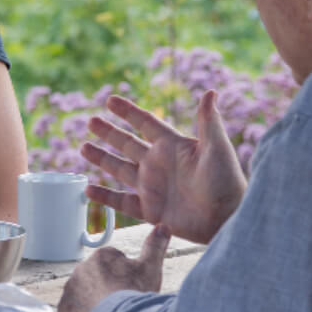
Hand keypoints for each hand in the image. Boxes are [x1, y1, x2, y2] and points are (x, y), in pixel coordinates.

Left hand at [58, 226, 170, 311]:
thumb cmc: (135, 292)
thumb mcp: (150, 267)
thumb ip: (155, 246)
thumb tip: (162, 226)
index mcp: (102, 256)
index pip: (112, 261)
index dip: (124, 275)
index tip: (130, 286)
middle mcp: (81, 269)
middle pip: (95, 278)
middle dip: (105, 287)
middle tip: (120, 302)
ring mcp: (70, 289)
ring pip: (82, 294)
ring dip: (92, 302)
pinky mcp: (63, 309)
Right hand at [81, 92, 245, 243]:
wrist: (228, 219)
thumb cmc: (228, 183)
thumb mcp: (217, 149)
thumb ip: (209, 122)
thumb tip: (210, 91)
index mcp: (173, 146)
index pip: (146, 123)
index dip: (128, 112)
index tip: (110, 100)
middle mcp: (159, 164)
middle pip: (127, 144)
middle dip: (109, 133)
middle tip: (91, 121)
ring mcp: (152, 187)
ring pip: (119, 169)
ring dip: (102, 159)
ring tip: (84, 147)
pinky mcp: (150, 210)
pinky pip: (121, 202)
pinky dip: (105, 196)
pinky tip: (88, 190)